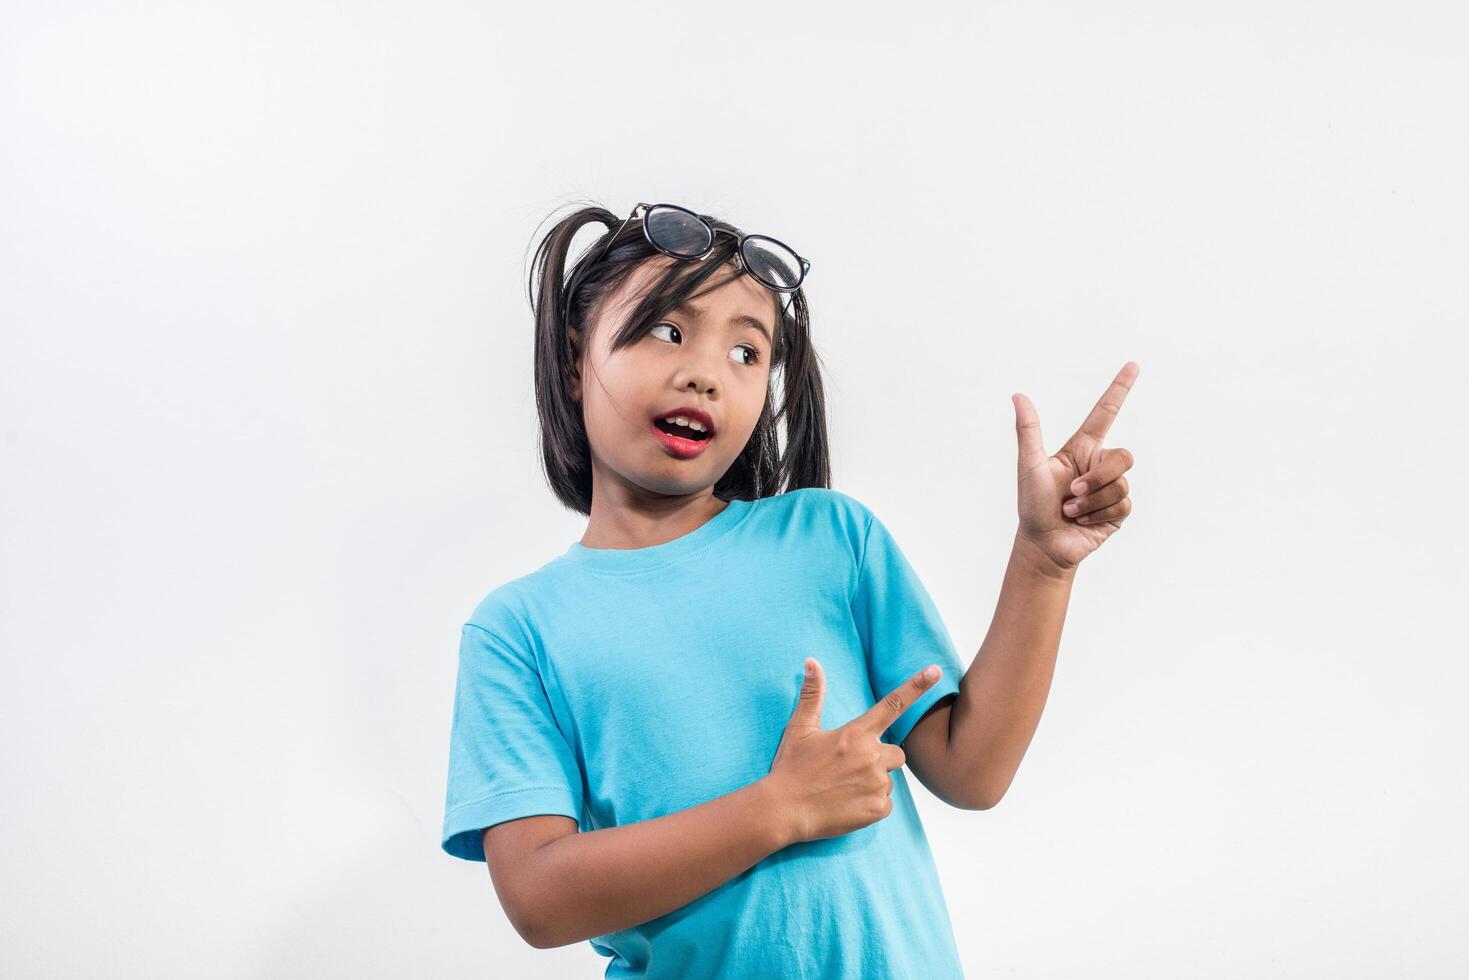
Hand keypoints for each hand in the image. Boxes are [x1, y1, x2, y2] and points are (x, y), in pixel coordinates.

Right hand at [761, 658, 941, 845]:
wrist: (783, 811)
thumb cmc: (790, 767)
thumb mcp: (800, 728)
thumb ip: (812, 694)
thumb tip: (811, 662)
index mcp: (855, 733)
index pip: (892, 704)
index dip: (917, 686)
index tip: (936, 670)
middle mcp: (871, 756)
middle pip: (897, 753)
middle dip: (881, 759)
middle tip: (851, 768)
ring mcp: (876, 784)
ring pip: (888, 780)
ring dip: (873, 783)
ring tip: (843, 788)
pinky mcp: (876, 809)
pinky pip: (885, 804)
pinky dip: (870, 805)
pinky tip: (847, 804)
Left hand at [1011, 361, 1139, 573]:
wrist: (1043, 544)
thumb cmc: (1033, 505)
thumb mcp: (1029, 466)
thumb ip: (1028, 431)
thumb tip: (1018, 395)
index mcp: (1081, 449)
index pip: (1105, 413)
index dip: (1119, 389)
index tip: (1133, 364)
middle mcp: (1099, 465)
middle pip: (1123, 456)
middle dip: (1098, 478)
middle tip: (1071, 493)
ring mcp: (1111, 487)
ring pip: (1121, 484)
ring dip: (1091, 501)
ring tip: (1070, 510)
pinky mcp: (1118, 511)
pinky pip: (1122, 505)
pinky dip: (1098, 515)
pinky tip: (1083, 521)